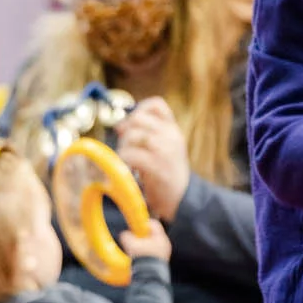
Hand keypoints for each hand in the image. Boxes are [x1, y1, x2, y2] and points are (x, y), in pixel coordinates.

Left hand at [115, 97, 190, 220]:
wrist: (183, 198)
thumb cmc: (167, 173)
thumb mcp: (162, 148)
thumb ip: (145, 134)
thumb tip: (120, 125)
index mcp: (173, 129)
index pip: (156, 105)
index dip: (138, 111)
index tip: (130, 126)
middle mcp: (171, 136)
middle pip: (138, 118)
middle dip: (125, 130)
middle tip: (125, 146)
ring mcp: (165, 151)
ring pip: (132, 135)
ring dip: (123, 147)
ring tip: (126, 160)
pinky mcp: (157, 167)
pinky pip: (130, 155)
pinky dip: (123, 161)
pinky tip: (127, 169)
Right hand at [120, 217, 170, 261]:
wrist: (149, 276)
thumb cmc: (142, 258)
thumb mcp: (130, 244)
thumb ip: (126, 236)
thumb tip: (125, 234)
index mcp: (161, 238)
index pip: (153, 224)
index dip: (143, 222)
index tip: (135, 225)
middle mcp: (165, 245)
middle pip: (153, 235)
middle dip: (142, 235)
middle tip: (133, 238)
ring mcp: (164, 254)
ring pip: (152, 245)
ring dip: (143, 245)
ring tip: (134, 250)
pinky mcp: (160, 263)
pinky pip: (152, 254)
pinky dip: (145, 254)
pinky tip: (138, 259)